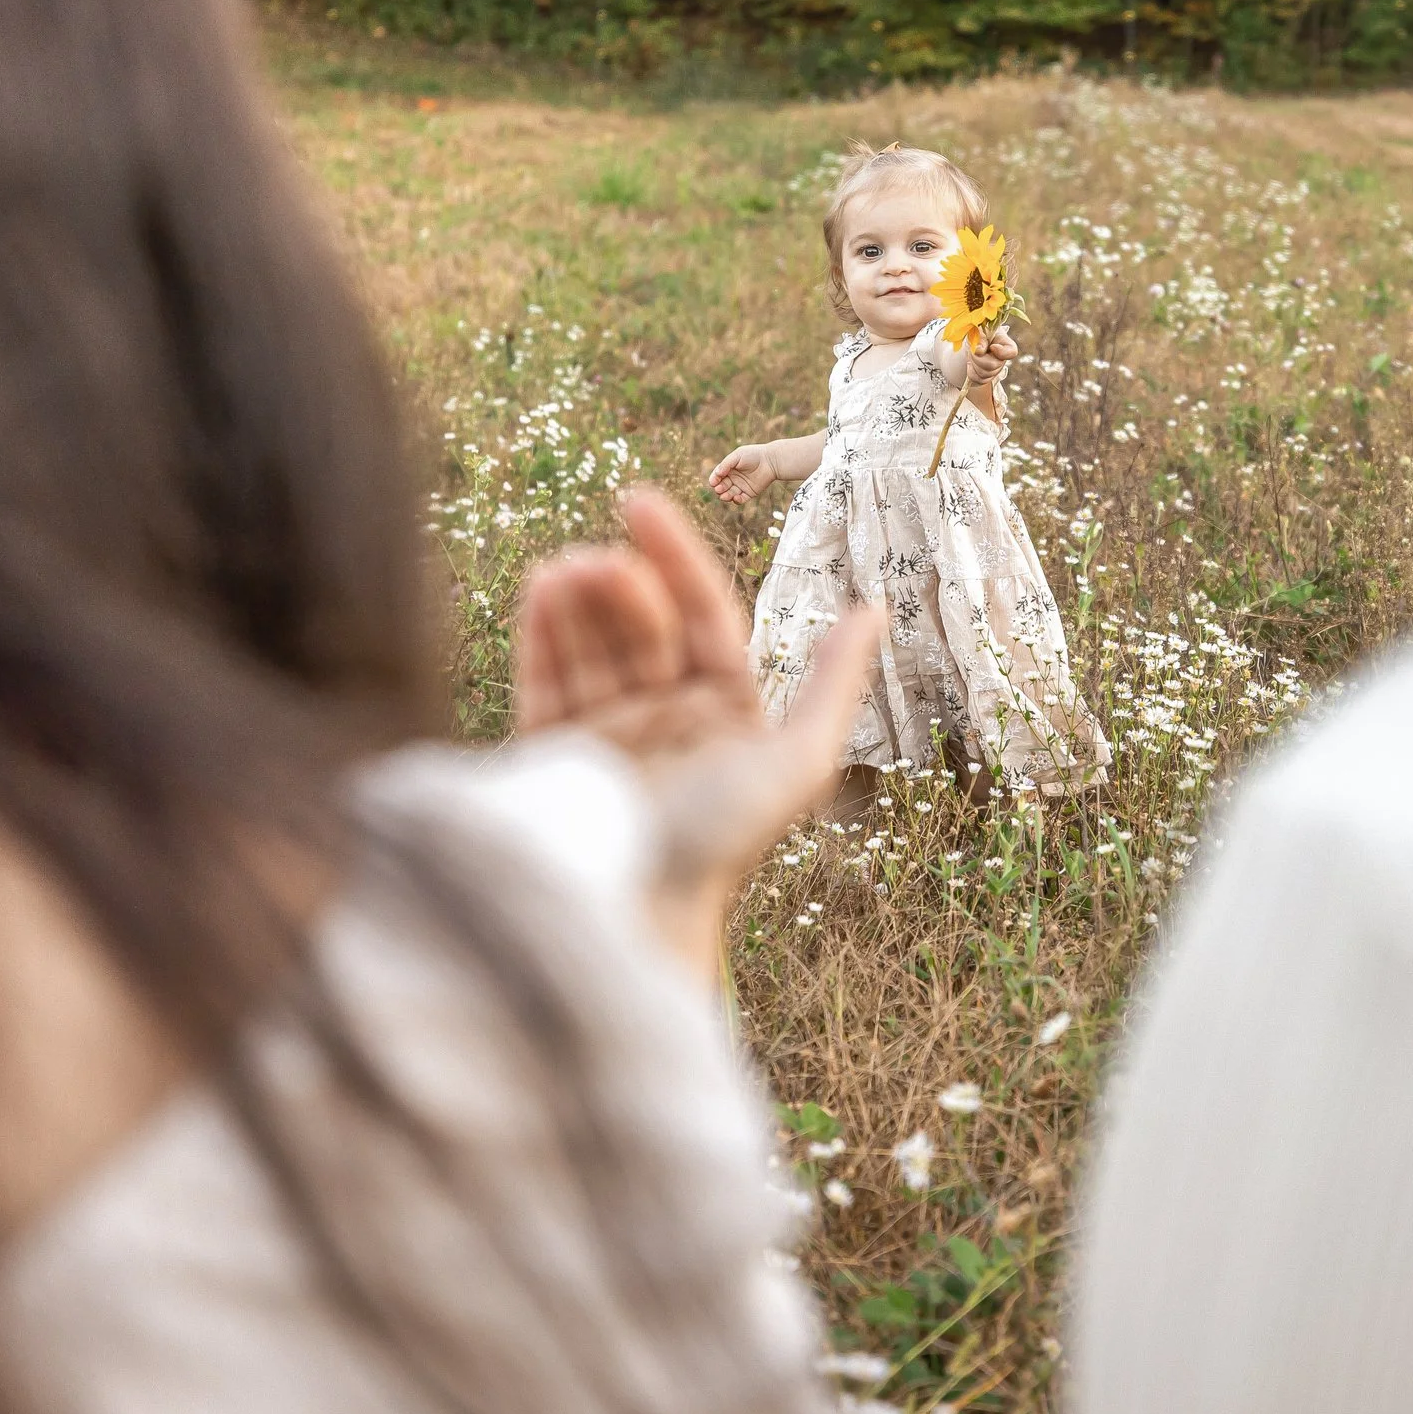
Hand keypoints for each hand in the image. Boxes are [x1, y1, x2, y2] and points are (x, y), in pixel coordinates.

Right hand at [512, 489, 882, 984]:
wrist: (639, 911)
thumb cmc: (723, 842)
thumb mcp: (797, 761)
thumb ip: (831, 684)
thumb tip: (874, 608)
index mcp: (723, 712)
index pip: (700, 615)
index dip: (674, 556)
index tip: (639, 501)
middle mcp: (665, 717)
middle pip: (641, 626)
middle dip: (622, 586)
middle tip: (600, 557)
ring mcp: (606, 733)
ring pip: (590, 646)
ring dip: (577, 601)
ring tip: (564, 567)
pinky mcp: (552, 756)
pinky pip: (543, 681)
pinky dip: (539, 636)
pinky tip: (538, 591)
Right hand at [706, 444, 776, 504]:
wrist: (771, 461)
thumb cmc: (753, 455)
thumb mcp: (737, 456)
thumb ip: (726, 464)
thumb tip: (717, 474)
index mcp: (729, 469)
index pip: (717, 476)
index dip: (714, 480)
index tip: (713, 482)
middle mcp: (734, 478)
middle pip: (722, 486)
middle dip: (719, 489)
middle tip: (719, 489)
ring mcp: (741, 486)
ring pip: (729, 494)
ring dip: (726, 496)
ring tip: (725, 496)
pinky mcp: (749, 493)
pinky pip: (741, 499)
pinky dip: (737, 500)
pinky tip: (736, 497)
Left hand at [966, 327, 1017, 389]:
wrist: (972, 342)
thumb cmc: (977, 333)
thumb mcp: (979, 330)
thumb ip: (980, 337)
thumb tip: (979, 350)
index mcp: (1004, 343)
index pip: (1012, 352)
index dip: (1002, 352)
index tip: (992, 346)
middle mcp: (1002, 359)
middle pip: (993, 365)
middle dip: (978, 357)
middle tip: (972, 349)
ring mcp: (996, 370)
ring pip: (984, 374)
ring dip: (973, 364)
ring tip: (971, 355)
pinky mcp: (987, 377)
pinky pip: (979, 380)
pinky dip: (971, 372)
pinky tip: (970, 364)